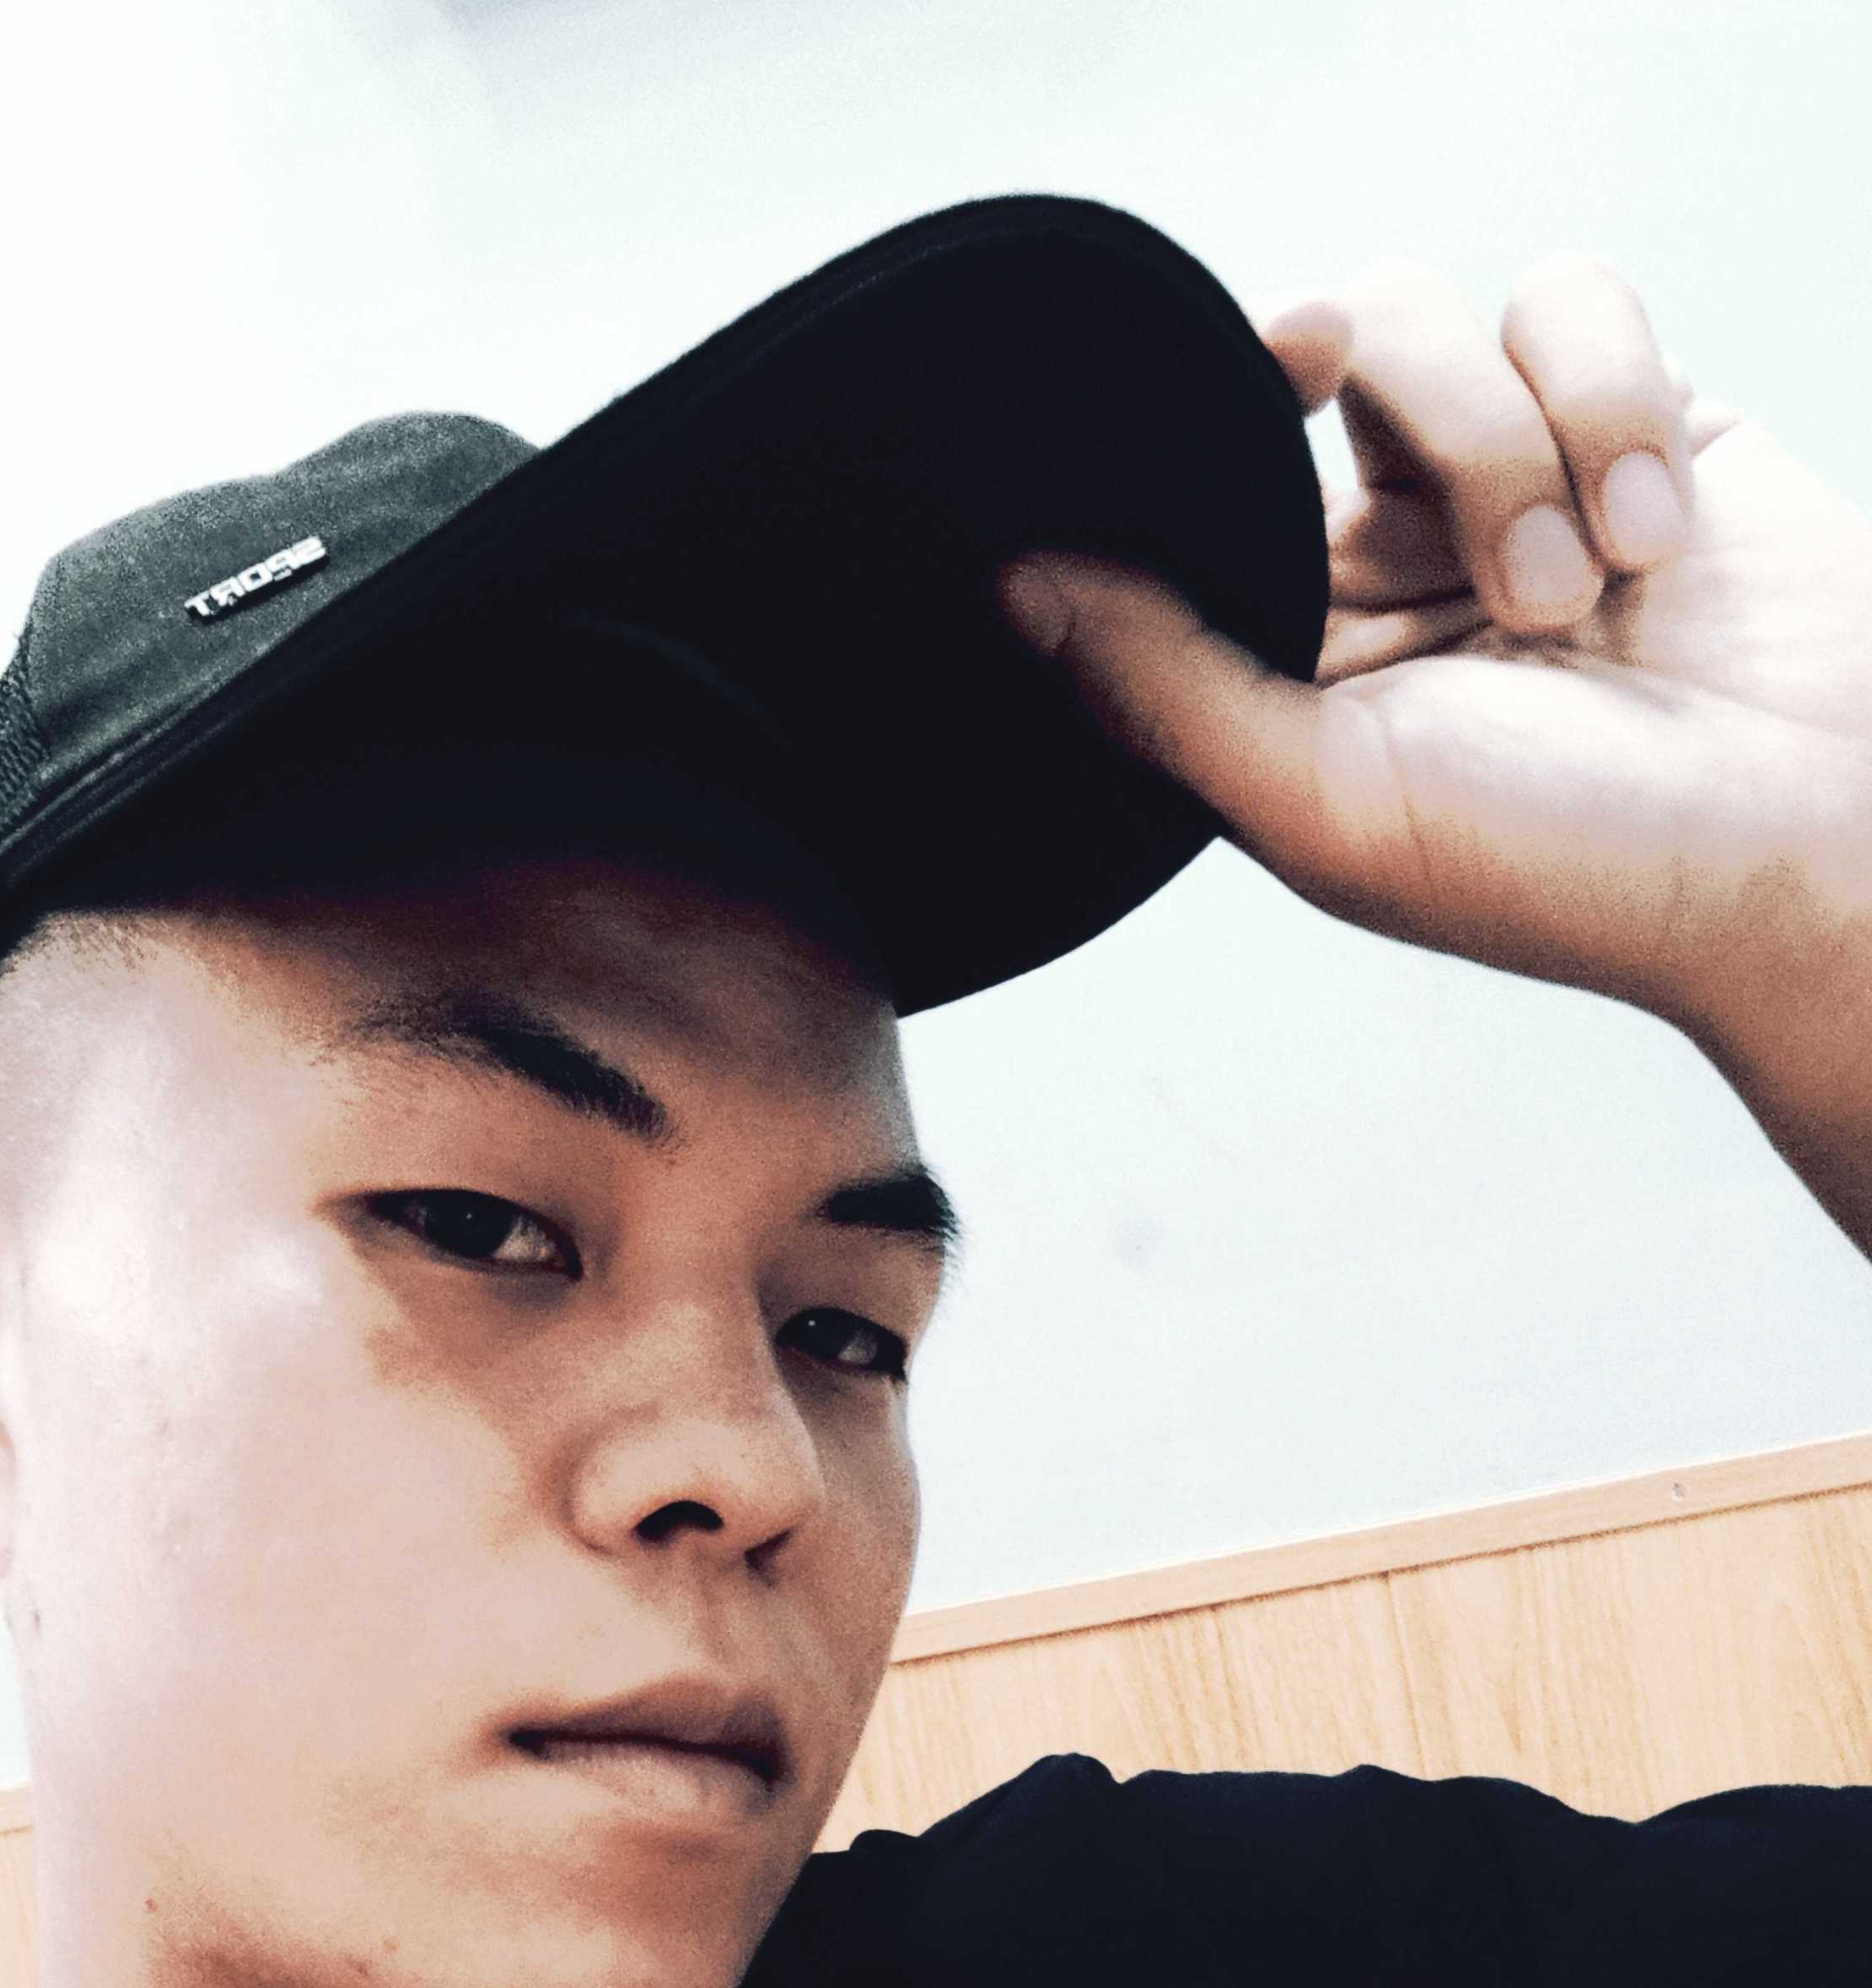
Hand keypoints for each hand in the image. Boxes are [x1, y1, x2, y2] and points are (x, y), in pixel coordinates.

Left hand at [1001, 256, 1871, 1236]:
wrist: (1807, 854)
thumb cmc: (1565, 867)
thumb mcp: (1324, 802)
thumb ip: (1161, 686)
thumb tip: (1012, 582)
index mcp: (1291, 642)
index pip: (1199, 466)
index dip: (1212, 396)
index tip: (1272, 369)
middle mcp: (1385, 551)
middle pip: (1325, 350)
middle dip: (1415, 429)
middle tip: (1472, 542)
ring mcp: (1512, 479)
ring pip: (1445, 318)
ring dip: (1518, 446)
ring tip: (1578, 597)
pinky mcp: (1640, 422)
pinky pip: (1574, 301)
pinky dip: (1615, 401)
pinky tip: (1654, 534)